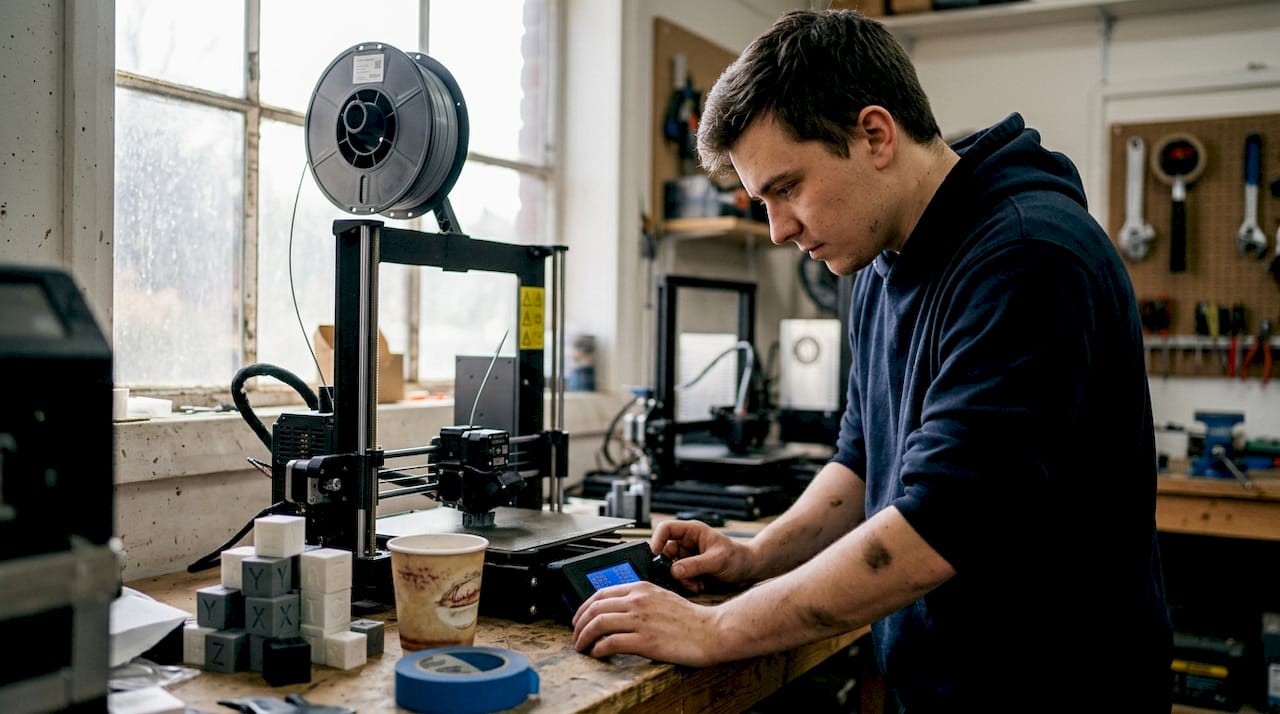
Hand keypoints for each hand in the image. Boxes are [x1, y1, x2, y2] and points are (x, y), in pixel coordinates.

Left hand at [571, 581, 722, 665]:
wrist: (710, 631)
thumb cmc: (689, 619)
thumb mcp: (661, 598)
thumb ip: (639, 599)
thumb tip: (617, 609)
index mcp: (641, 588)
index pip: (600, 593)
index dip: (583, 607)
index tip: (579, 618)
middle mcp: (637, 601)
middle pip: (594, 608)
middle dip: (578, 624)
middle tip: (576, 636)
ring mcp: (640, 620)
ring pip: (597, 624)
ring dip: (583, 638)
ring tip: (581, 647)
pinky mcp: (644, 641)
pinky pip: (610, 643)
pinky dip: (598, 649)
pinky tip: (598, 654)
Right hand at [650, 519, 755, 592]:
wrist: (749, 571)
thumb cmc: (738, 557)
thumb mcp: (716, 560)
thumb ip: (695, 565)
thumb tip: (674, 570)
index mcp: (692, 532)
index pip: (666, 529)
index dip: (657, 539)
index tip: (654, 554)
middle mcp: (687, 544)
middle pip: (665, 553)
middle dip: (671, 567)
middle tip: (680, 577)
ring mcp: (688, 558)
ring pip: (671, 568)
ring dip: (681, 579)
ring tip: (695, 584)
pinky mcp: (691, 571)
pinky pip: (679, 578)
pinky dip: (687, 585)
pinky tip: (699, 586)